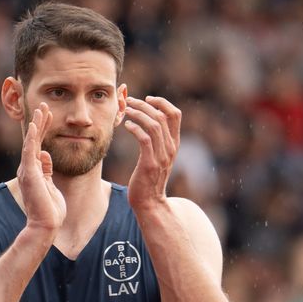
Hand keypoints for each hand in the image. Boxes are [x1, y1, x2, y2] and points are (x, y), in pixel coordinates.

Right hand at [16, 104, 65, 233]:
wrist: (45, 226)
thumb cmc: (49, 209)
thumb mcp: (50, 185)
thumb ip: (46, 169)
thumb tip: (46, 154)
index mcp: (33, 169)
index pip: (38, 144)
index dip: (43, 129)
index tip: (48, 114)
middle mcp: (28, 167)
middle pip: (33, 140)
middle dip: (40, 121)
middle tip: (44, 105)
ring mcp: (27, 170)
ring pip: (31, 142)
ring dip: (37, 124)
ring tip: (41, 109)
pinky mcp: (29, 174)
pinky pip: (29, 151)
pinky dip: (32, 138)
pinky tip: (35, 125)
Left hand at [124, 96, 180, 211]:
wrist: (150, 203)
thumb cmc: (149, 179)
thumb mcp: (158, 157)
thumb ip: (157, 141)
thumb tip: (148, 122)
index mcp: (174, 144)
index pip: (176, 114)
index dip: (162, 102)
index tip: (148, 99)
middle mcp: (171, 148)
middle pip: (162, 116)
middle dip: (145, 104)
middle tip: (130, 101)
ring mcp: (162, 156)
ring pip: (154, 125)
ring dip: (138, 114)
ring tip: (127, 110)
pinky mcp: (150, 164)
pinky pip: (144, 139)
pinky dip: (135, 129)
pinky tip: (127, 126)